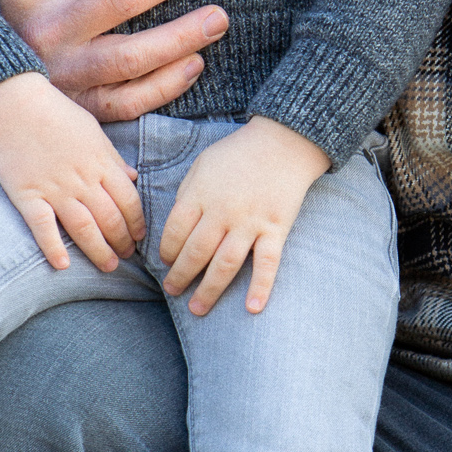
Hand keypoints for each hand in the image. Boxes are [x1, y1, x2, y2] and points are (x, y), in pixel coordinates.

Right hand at [0, 71, 145, 272]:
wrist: (15, 106)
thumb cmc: (57, 115)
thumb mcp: (94, 131)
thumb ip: (114, 158)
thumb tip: (133, 177)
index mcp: (101, 163)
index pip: (129, 201)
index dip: (137, 222)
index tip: (139, 236)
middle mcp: (82, 180)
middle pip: (110, 219)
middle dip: (122, 242)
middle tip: (126, 256)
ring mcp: (55, 189)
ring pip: (84, 228)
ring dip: (99, 251)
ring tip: (108, 266)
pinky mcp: (27, 195)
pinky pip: (42, 227)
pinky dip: (53, 247)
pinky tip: (63, 265)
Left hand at [160, 116, 328, 315]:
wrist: (284, 141)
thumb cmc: (238, 153)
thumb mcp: (203, 164)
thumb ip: (188, 194)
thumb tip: (177, 227)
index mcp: (200, 194)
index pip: (174, 232)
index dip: (166, 251)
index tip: (166, 262)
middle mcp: (222, 212)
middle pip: (195, 253)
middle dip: (180, 276)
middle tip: (173, 291)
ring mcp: (250, 222)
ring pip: (224, 264)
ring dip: (208, 290)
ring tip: (197, 309)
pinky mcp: (275, 229)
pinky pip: (267, 263)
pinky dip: (260, 287)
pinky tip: (252, 308)